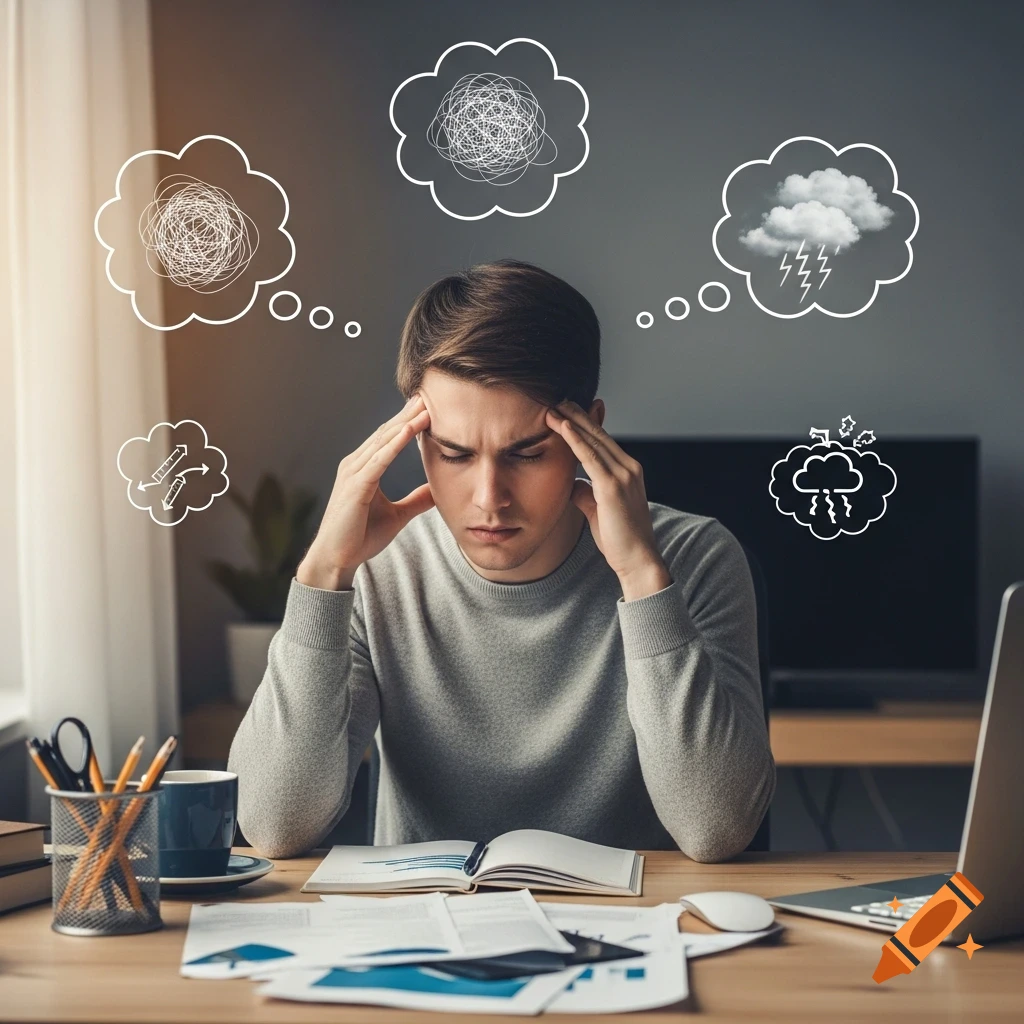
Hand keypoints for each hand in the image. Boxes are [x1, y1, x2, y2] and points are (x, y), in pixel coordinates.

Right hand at [297, 395, 433, 589]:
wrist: (337, 559)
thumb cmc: (360, 537)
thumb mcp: (398, 515)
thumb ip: (416, 500)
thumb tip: (437, 490)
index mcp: (364, 468)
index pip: (389, 437)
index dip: (409, 421)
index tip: (430, 405)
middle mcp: (355, 464)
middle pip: (387, 432)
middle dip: (408, 413)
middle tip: (429, 394)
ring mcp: (353, 473)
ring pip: (383, 441)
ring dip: (406, 422)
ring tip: (426, 405)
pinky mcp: (355, 486)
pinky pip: (378, 460)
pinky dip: (395, 444)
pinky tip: (410, 430)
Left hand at [546, 401, 670, 597]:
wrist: (637, 560)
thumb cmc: (619, 539)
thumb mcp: (598, 510)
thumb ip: (586, 493)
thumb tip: (572, 483)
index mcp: (627, 471)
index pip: (602, 441)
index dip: (583, 424)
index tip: (565, 411)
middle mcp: (629, 467)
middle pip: (598, 434)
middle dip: (576, 415)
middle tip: (557, 398)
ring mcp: (623, 475)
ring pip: (594, 440)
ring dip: (572, 422)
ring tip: (553, 406)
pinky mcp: (613, 486)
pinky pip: (590, 457)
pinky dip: (575, 440)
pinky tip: (562, 426)